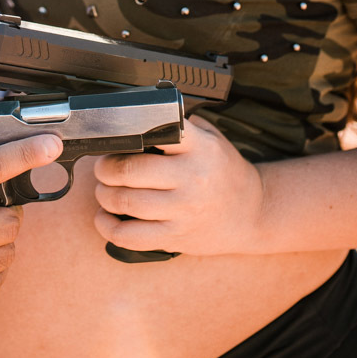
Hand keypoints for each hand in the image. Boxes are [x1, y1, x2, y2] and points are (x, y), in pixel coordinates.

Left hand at [93, 116, 263, 256]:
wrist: (254, 211)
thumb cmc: (224, 171)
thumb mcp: (211, 138)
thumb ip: (179, 126)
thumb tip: (136, 120)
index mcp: (198, 147)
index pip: (153, 133)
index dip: (125, 137)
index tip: (114, 140)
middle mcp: (190, 178)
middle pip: (130, 171)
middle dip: (106, 168)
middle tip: (102, 168)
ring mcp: (183, 210)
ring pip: (126, 202)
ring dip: (104, 195)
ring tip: (104, 190)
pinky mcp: (176, 237)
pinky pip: (131, 236)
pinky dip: (109, 228)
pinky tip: (104, 219)